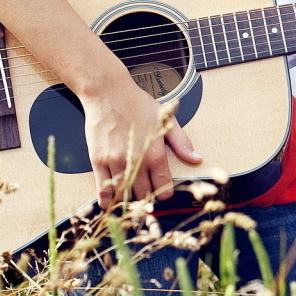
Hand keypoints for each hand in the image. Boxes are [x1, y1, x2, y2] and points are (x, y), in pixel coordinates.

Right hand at [81, 76, 200, 207]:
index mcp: (155, 154)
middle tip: (146, 195)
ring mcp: (115, 163)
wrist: (109, 93)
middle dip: (147, 198)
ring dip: (128, 200)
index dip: (165, 192)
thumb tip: (197, 159)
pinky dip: (106, 200)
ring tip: (131, 197)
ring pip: (123, 194)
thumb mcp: (167, 119)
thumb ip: (182, 143)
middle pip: (143, 195)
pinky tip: (110, 201)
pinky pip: (102, 189)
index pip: (163, 187)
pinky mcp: (98, 161)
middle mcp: (136, 162)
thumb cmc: (138, 104)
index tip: (163, 191)